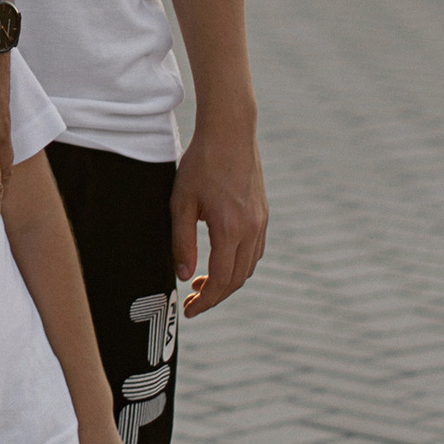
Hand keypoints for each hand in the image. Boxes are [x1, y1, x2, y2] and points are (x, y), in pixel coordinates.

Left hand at [174, 113, 267, 314]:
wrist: (230, 132)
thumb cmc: (200, 164)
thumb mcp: (181, 202)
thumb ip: (182, 241)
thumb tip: (184, 275)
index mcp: (230, 229)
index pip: (221, 280)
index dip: (206, 301)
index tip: (190, 311)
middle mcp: (251, 230)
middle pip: (237, 279)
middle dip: (215, 296)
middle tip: (192, 302)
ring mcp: (261, 222)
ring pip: (248, 267)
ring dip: (228, 281)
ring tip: (202, 283)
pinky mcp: (263, 214)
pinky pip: (254, 251)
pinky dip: (239, 265)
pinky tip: (220, 260)